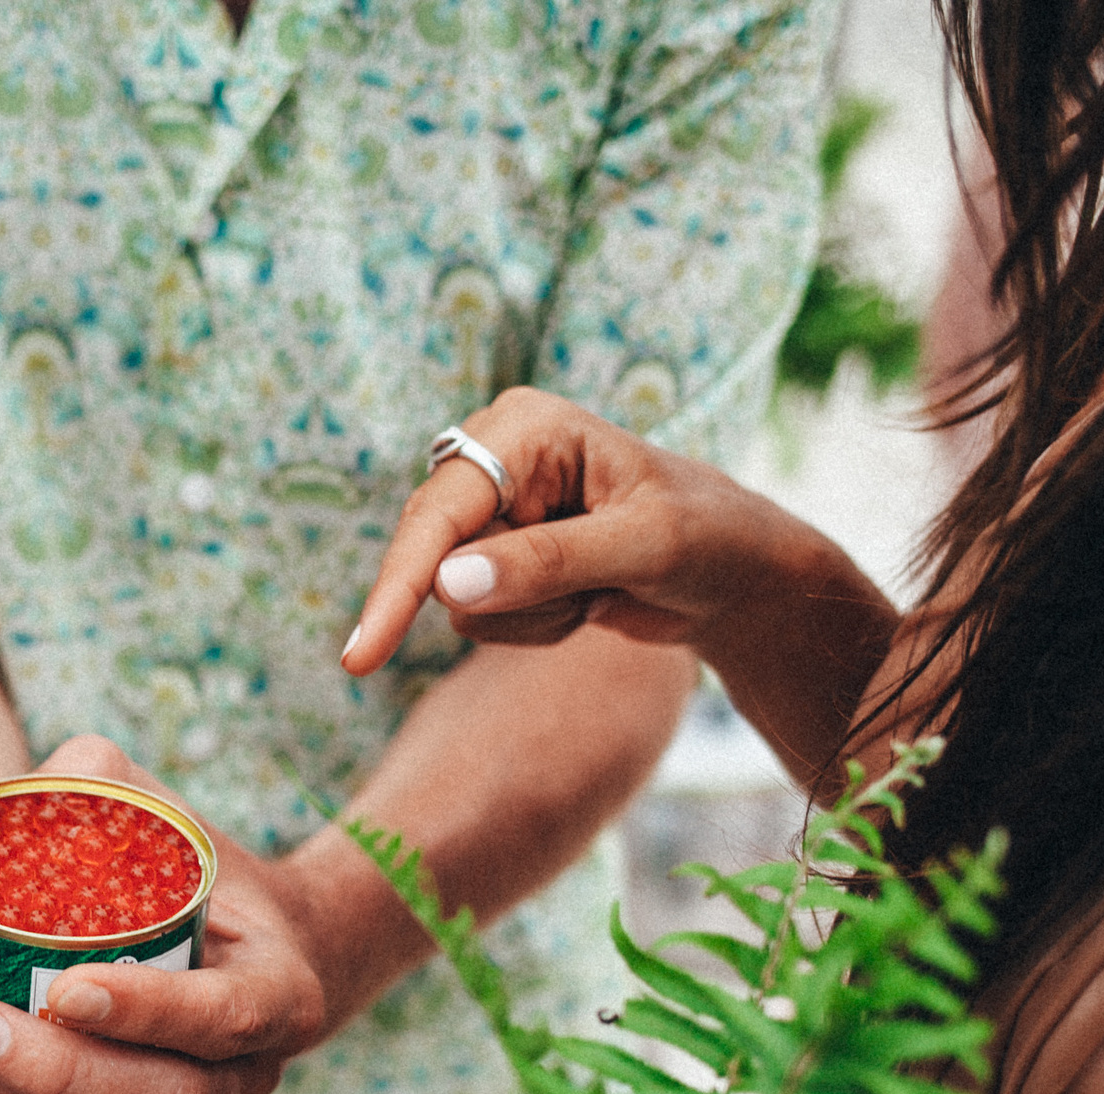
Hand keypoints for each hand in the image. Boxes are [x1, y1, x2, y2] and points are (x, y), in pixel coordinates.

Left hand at [0, 737, 330, 1093]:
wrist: (247, 958)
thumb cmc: (200, 877)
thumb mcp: (175, 820)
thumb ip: (111, 786)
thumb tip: (50, 774)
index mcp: (279, 995)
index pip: (218, 1017)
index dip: (145, 1012)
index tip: (66, 986)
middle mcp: (244, 1080)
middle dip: (55, 1072)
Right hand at [341, 387, 837, 672]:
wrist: (741, 574)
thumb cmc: (709, 537)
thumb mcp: (643, 546)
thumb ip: (548, 563)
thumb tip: (448, 587)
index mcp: (526, 427)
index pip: (439, 513)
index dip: (397, 584)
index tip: (362, 655)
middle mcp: (496, 460)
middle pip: (436, 560)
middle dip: (515, 598)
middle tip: (594, 592)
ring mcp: (494, 510)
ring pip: (457, 601)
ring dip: (534, 617)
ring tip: (602, 587)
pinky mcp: (498, 556)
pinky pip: (479, 619)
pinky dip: (537, 627)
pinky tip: (588, 599)